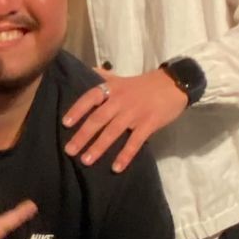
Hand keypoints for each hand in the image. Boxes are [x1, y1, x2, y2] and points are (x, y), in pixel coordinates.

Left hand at [62, 68, 187, 172]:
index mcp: (112, 89)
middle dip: (83, 135)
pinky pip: (135, 142)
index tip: (65, 124)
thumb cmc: (145, 84)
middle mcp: (120, 100)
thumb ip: (105, 77)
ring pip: (113, 131)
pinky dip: (125, 155)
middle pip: (98, 118)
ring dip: (99, 147)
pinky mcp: (149, 124)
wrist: (173, 84)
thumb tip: (89, 70)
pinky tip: (116, 168)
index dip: (77, 110)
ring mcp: (135, 113)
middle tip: (69, 150)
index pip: (90, 98)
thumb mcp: (122, 78)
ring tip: (86, 160)